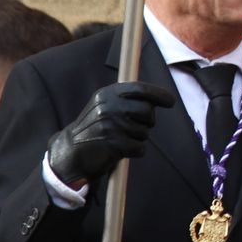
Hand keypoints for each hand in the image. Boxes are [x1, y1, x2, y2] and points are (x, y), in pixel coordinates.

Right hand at [47, 80, 175, 187]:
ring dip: (138, 138)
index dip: (159, 94)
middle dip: (147, 122)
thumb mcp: (105, 106)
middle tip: (133, 128)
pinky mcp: (113, 144)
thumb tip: (159, 98)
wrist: (71, 152)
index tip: (170, 101)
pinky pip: (140, 148)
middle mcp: (109, 107)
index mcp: (107, 94)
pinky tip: (121, 150)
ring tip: (120, 139)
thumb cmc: (95, 128)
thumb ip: (127, 99)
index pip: (140, 89)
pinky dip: (135, 151)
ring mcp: (110, 125)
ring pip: (145, 132)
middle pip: (148, 111)